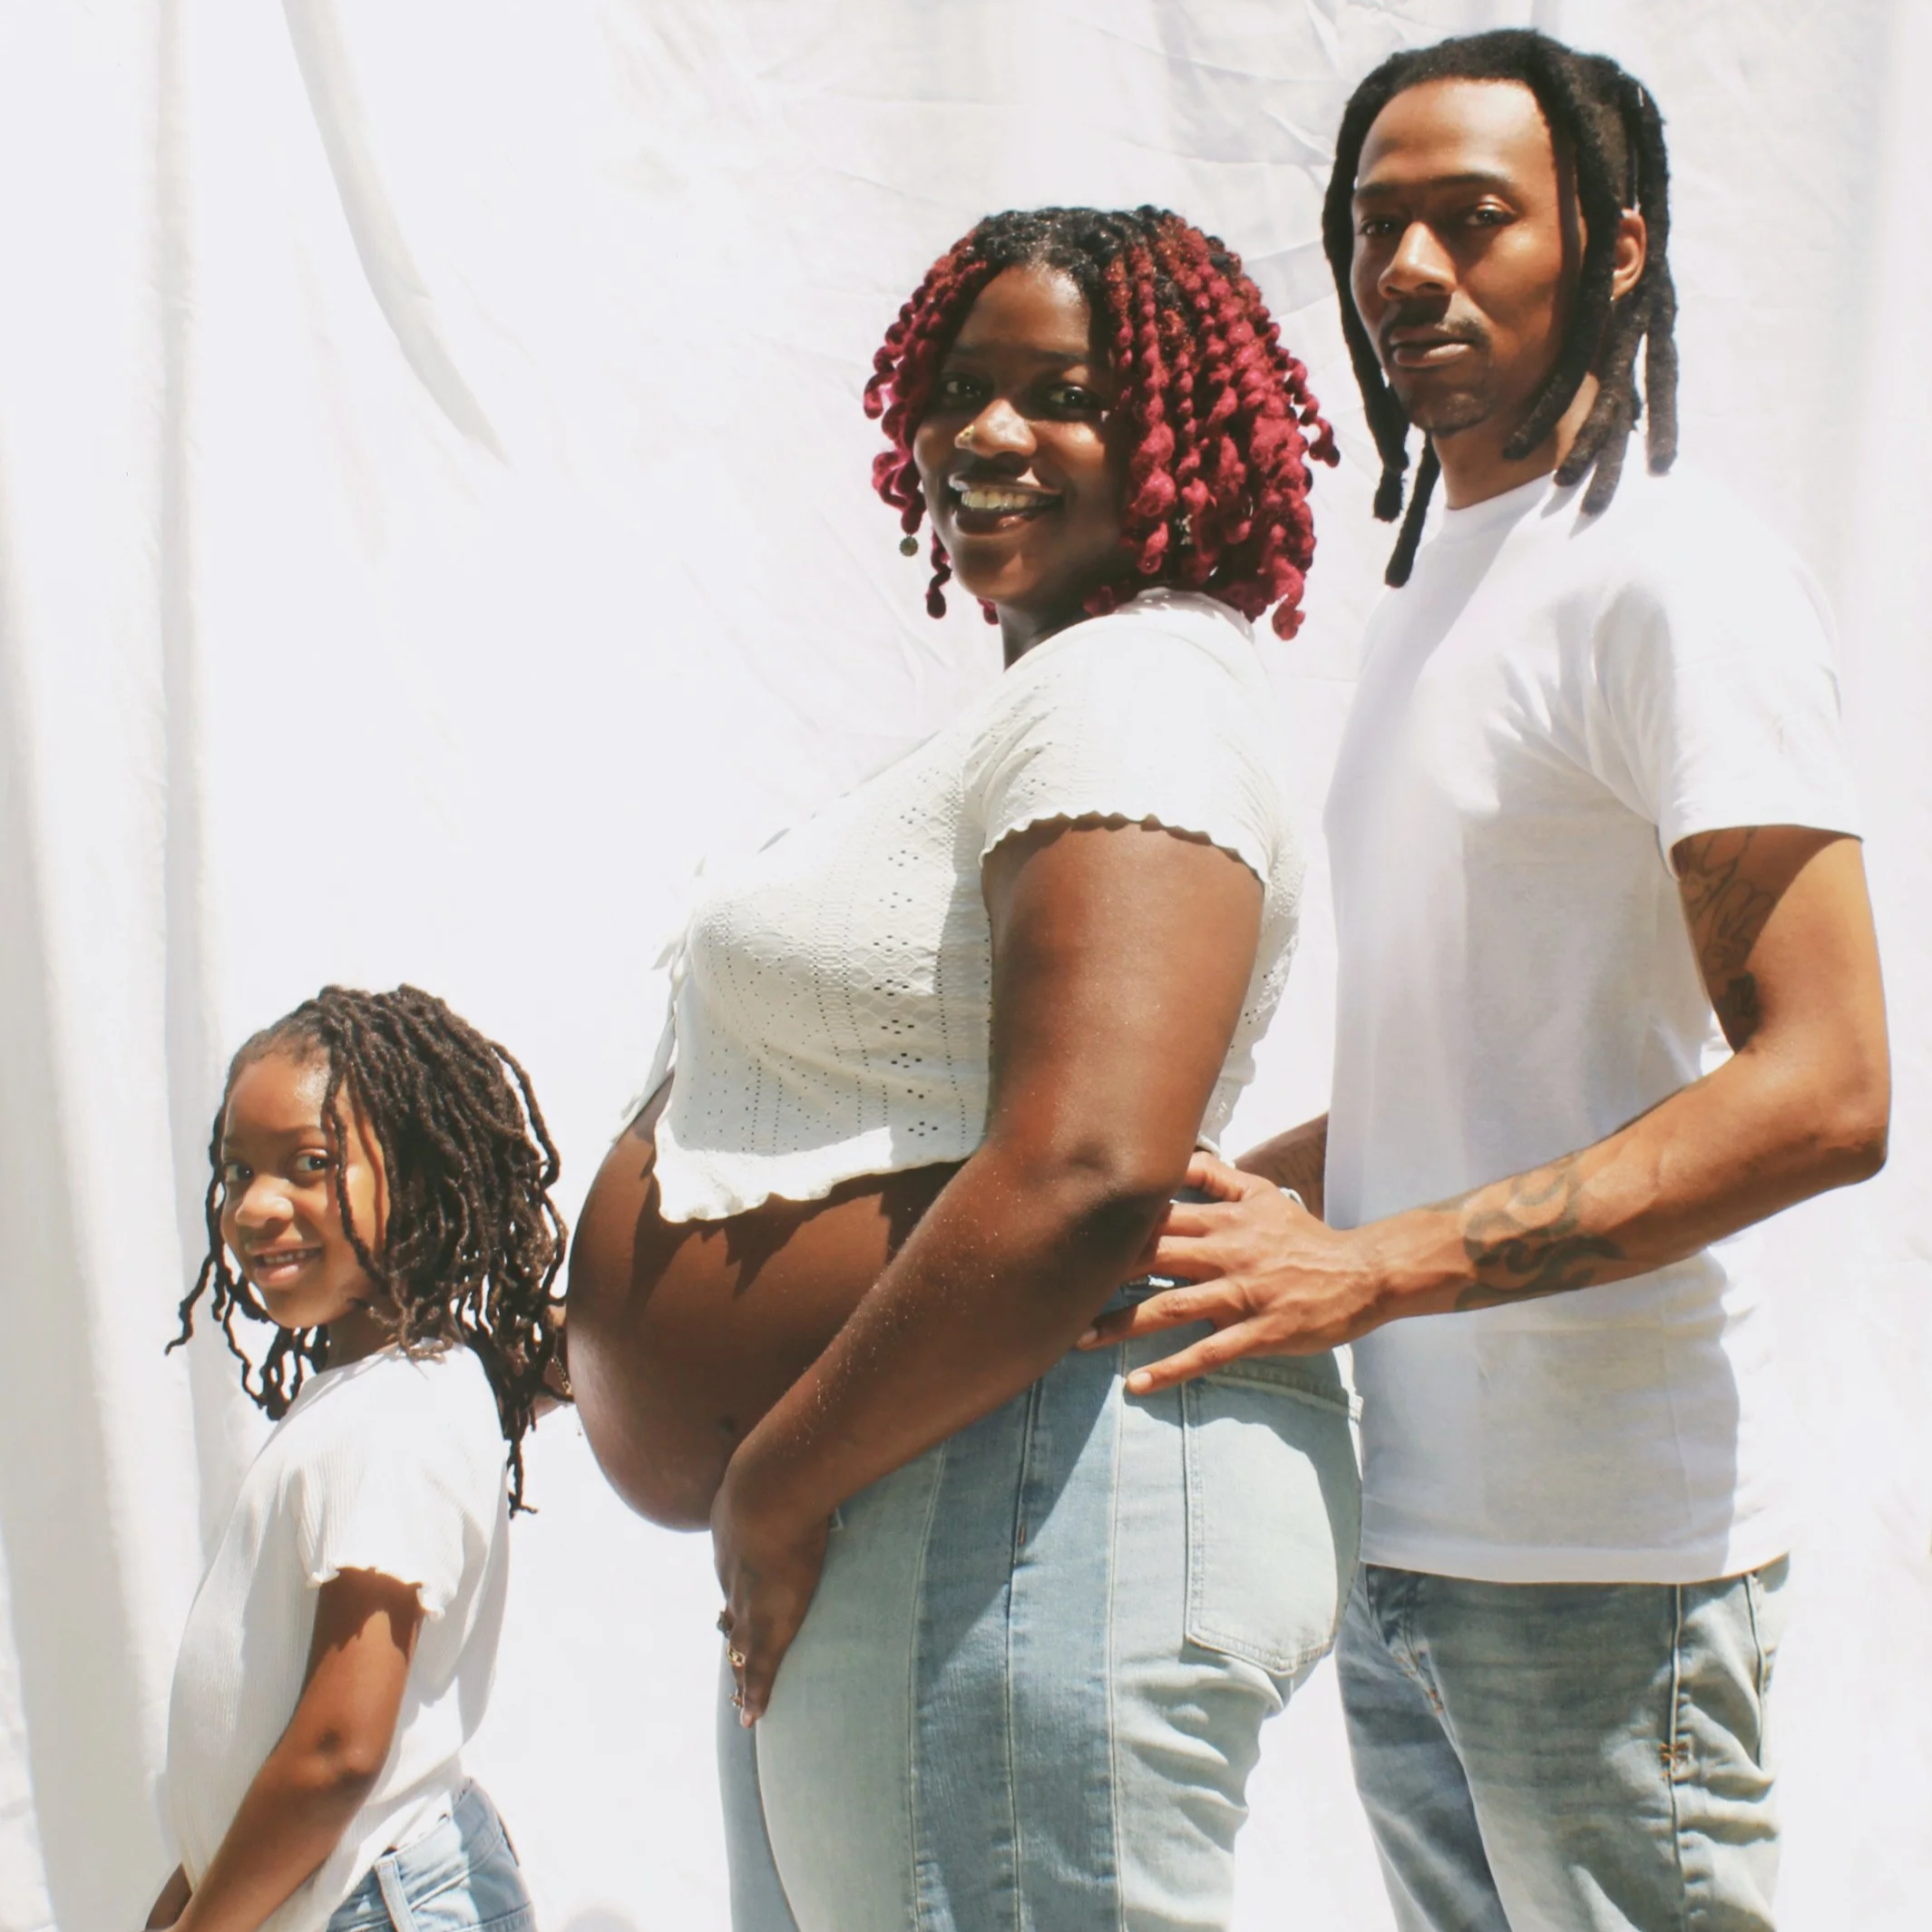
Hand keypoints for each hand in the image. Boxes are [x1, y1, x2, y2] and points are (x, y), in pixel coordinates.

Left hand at [711, 1461, 830, 1726]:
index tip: (740, 1594)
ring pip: (741, 1643)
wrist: (770, 1491)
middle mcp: (735, 1570)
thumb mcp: (787, 1455)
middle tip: (729, 1647)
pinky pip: (758, 1668)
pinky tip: (751, 1717)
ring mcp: (749, 1598)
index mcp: (738, 1533)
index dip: (741, 1583)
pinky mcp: (768, 1623)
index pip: (737, 1568)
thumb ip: (806, 1449)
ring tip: (739, 1692)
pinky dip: (755, 1693)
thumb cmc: (785, 1463)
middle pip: (732, 1607)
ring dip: (741, 1667)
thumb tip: (825, 1424)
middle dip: (733, 1627)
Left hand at [1078, 1151, 1385, 1391]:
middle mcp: (1227, 1253)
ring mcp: (1242, 1295)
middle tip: (1056, 1289)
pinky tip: (1137, 1384)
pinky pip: (1207, 1353)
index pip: (1156, 1216)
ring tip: (1079, 1339)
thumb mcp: (1263, 1193)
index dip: (1111, 1226)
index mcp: (1223, 1220)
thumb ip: (1215, 1176)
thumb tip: (1171, 1153)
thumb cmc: (1304, 1236)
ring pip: (1170, 1309)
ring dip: (1121, 1325)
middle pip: (1152, 1259)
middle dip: (1101, 1274)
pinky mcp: (1260, 1332)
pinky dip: (1170, 1370)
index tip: (1069, 1235)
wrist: (1362, 1273)